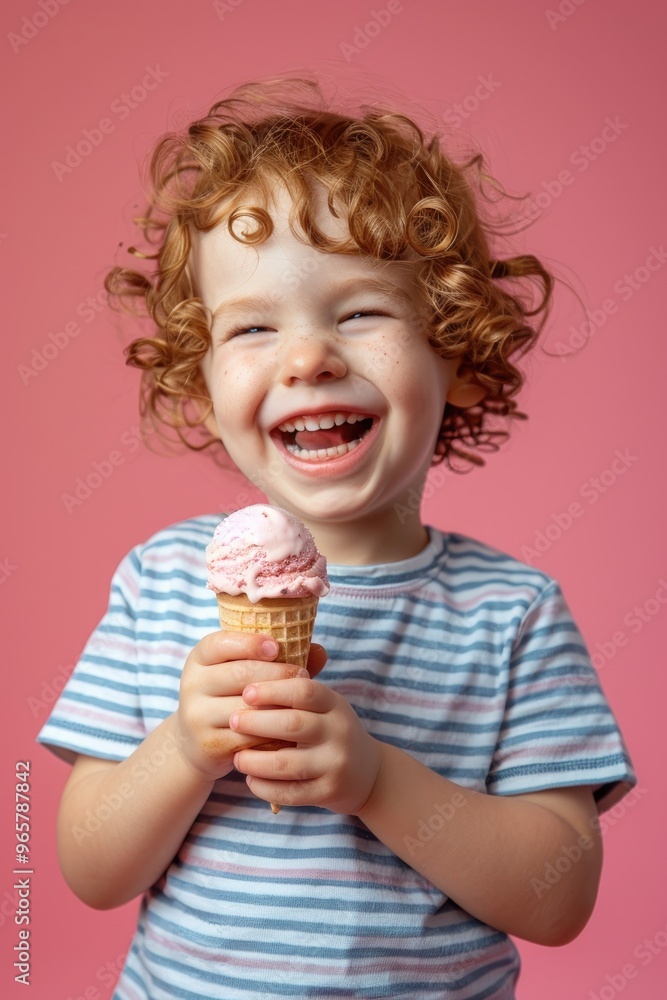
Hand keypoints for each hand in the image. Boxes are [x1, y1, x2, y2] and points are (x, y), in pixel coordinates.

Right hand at [176, 632, 327, 781]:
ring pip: (246, 707)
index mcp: (199, 658)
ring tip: (302, 701)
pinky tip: (288, 728)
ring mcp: (197, 715)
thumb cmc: (231, 696)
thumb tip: (320, 651)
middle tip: (303, 676)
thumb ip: (278, 660)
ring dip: (278, 705)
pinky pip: (247, 736)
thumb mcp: (243, 673)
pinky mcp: (208, 744)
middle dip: (276, 674)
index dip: (249, 643)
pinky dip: (271, 732)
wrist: (197, 743)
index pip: (220, 643)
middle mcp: (192, 683)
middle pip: (239, 674)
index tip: (277, 647)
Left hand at [229, 675, 381, 814]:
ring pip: (287, 763)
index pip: (304, 690)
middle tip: (232, 721)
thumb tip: (253, 666)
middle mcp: (339, 731)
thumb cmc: (331, 731)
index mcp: (335, 704)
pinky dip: (264, 787)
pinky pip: (289, 793)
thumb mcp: (324, 706)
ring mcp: (335, 764)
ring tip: (236, 757)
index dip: (272, 690)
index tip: (246, 692)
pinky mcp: (328, 792)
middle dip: (256, 723)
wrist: (367, 774)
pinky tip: (251, 779)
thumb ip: (296, 690)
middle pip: (293, 724)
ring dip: (255, 761)